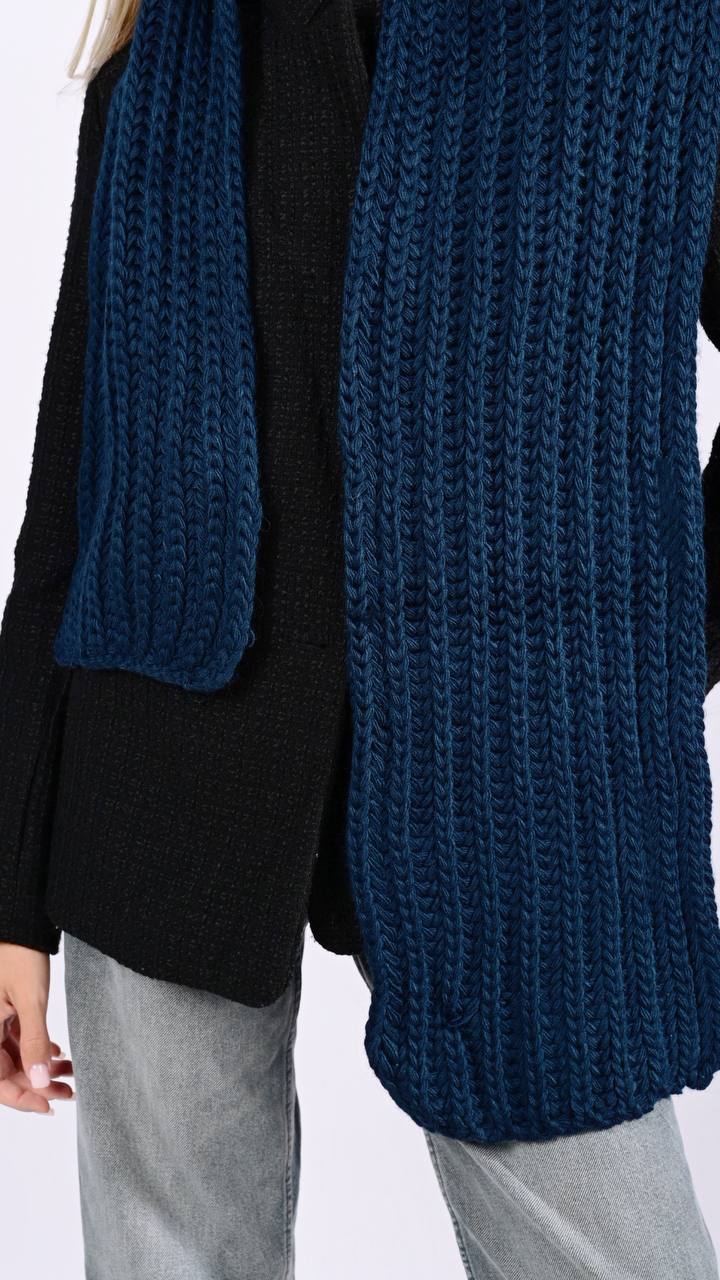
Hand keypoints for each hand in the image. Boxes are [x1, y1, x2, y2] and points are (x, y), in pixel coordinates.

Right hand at [0, 943, 73, 1114]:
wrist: (21, 922)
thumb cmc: (20, 955)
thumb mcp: (31, 1001)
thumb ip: (34, 1041)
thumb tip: (39, 1081)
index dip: (22, 1099)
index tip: (50, 1106)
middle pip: (7, 1073)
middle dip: (38, 1085)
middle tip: (70, 1090)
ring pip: (15, 1058)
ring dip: (41, 1067)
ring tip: (71, 1071)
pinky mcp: (4, 1012)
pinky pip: (18, 1041)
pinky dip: (38, 1049)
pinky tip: (58, 1052)